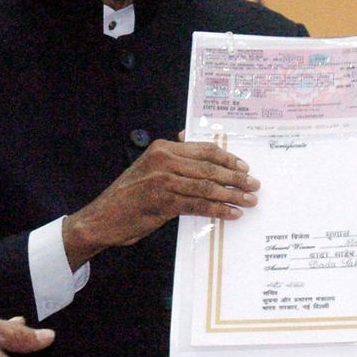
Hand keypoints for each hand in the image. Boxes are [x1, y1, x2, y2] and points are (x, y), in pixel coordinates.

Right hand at [63, 140, 257, 268]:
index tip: (244, 167)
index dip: (228, 158)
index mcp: (163, 148)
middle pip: (209, 168)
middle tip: (254, 185)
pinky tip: (232, 213)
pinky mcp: (163, 203)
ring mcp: (163, 182)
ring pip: (207, 187)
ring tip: (249, 200)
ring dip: (232, 195)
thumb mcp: (149, 167)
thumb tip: (189, 139)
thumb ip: (172, 156)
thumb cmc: (129, 193)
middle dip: (235, 177)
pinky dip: (218, 209)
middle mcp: (164, 161)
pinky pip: (198, 205)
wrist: (103, 217)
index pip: (204, 150)